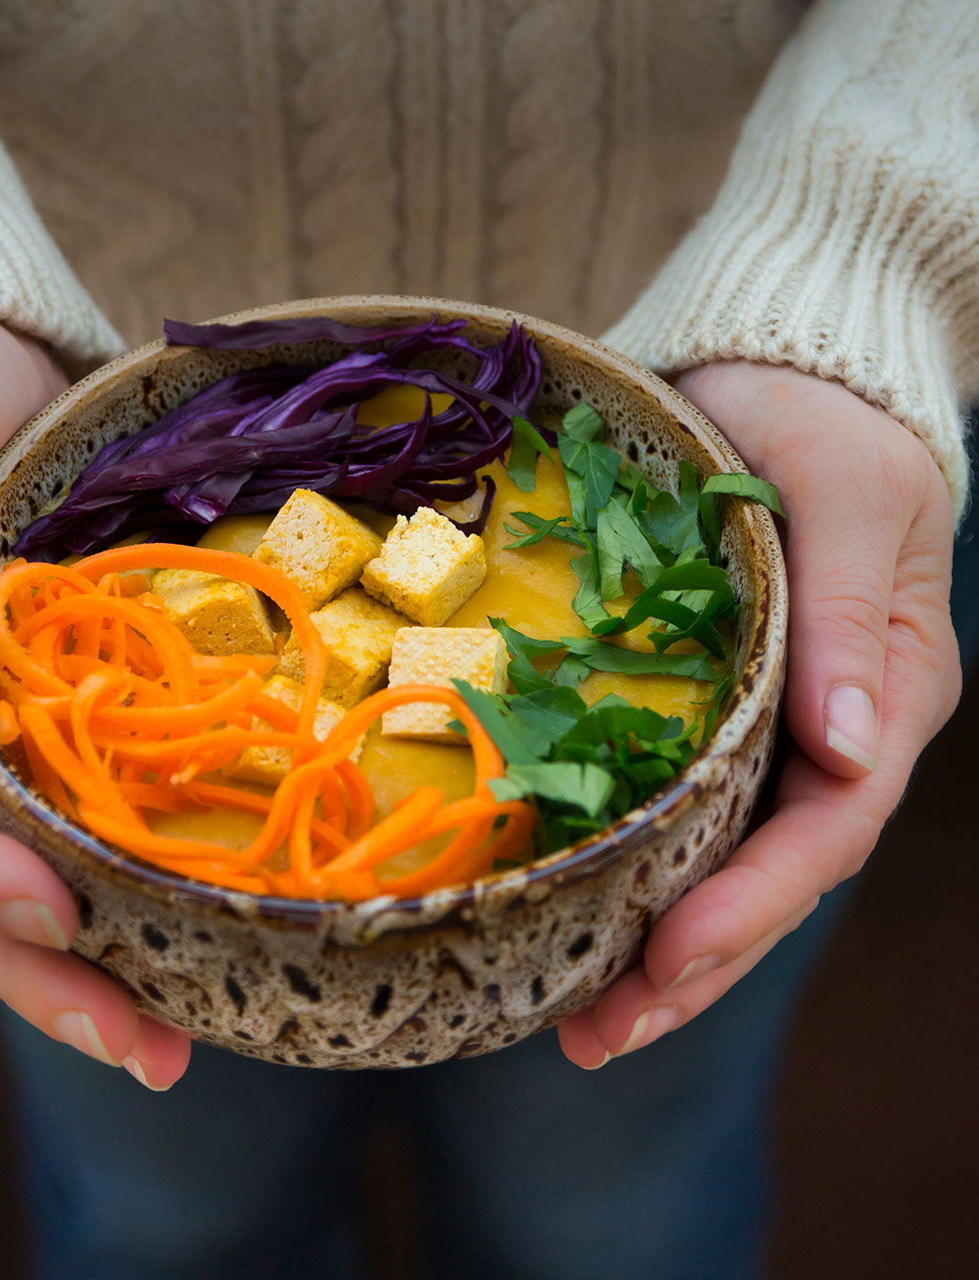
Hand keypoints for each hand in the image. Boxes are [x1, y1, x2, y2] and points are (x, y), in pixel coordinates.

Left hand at [558, 360, 961, 1066]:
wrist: (775, 373)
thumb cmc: (824, 422)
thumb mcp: (850, 499)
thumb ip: (848, 621)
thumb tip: (848, 747)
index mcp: (881, 692)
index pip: (825, 830)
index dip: (749, 904)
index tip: (665, 959)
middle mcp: (826, 730)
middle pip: (766, 875)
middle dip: (691, 965)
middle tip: (595, 1037)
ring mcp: (765, 724)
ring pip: (718, 861)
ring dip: (654, 946)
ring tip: (579, 1021)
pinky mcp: (704, 705)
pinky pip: (676, 809)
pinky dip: (633, 872)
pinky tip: (578, 914)